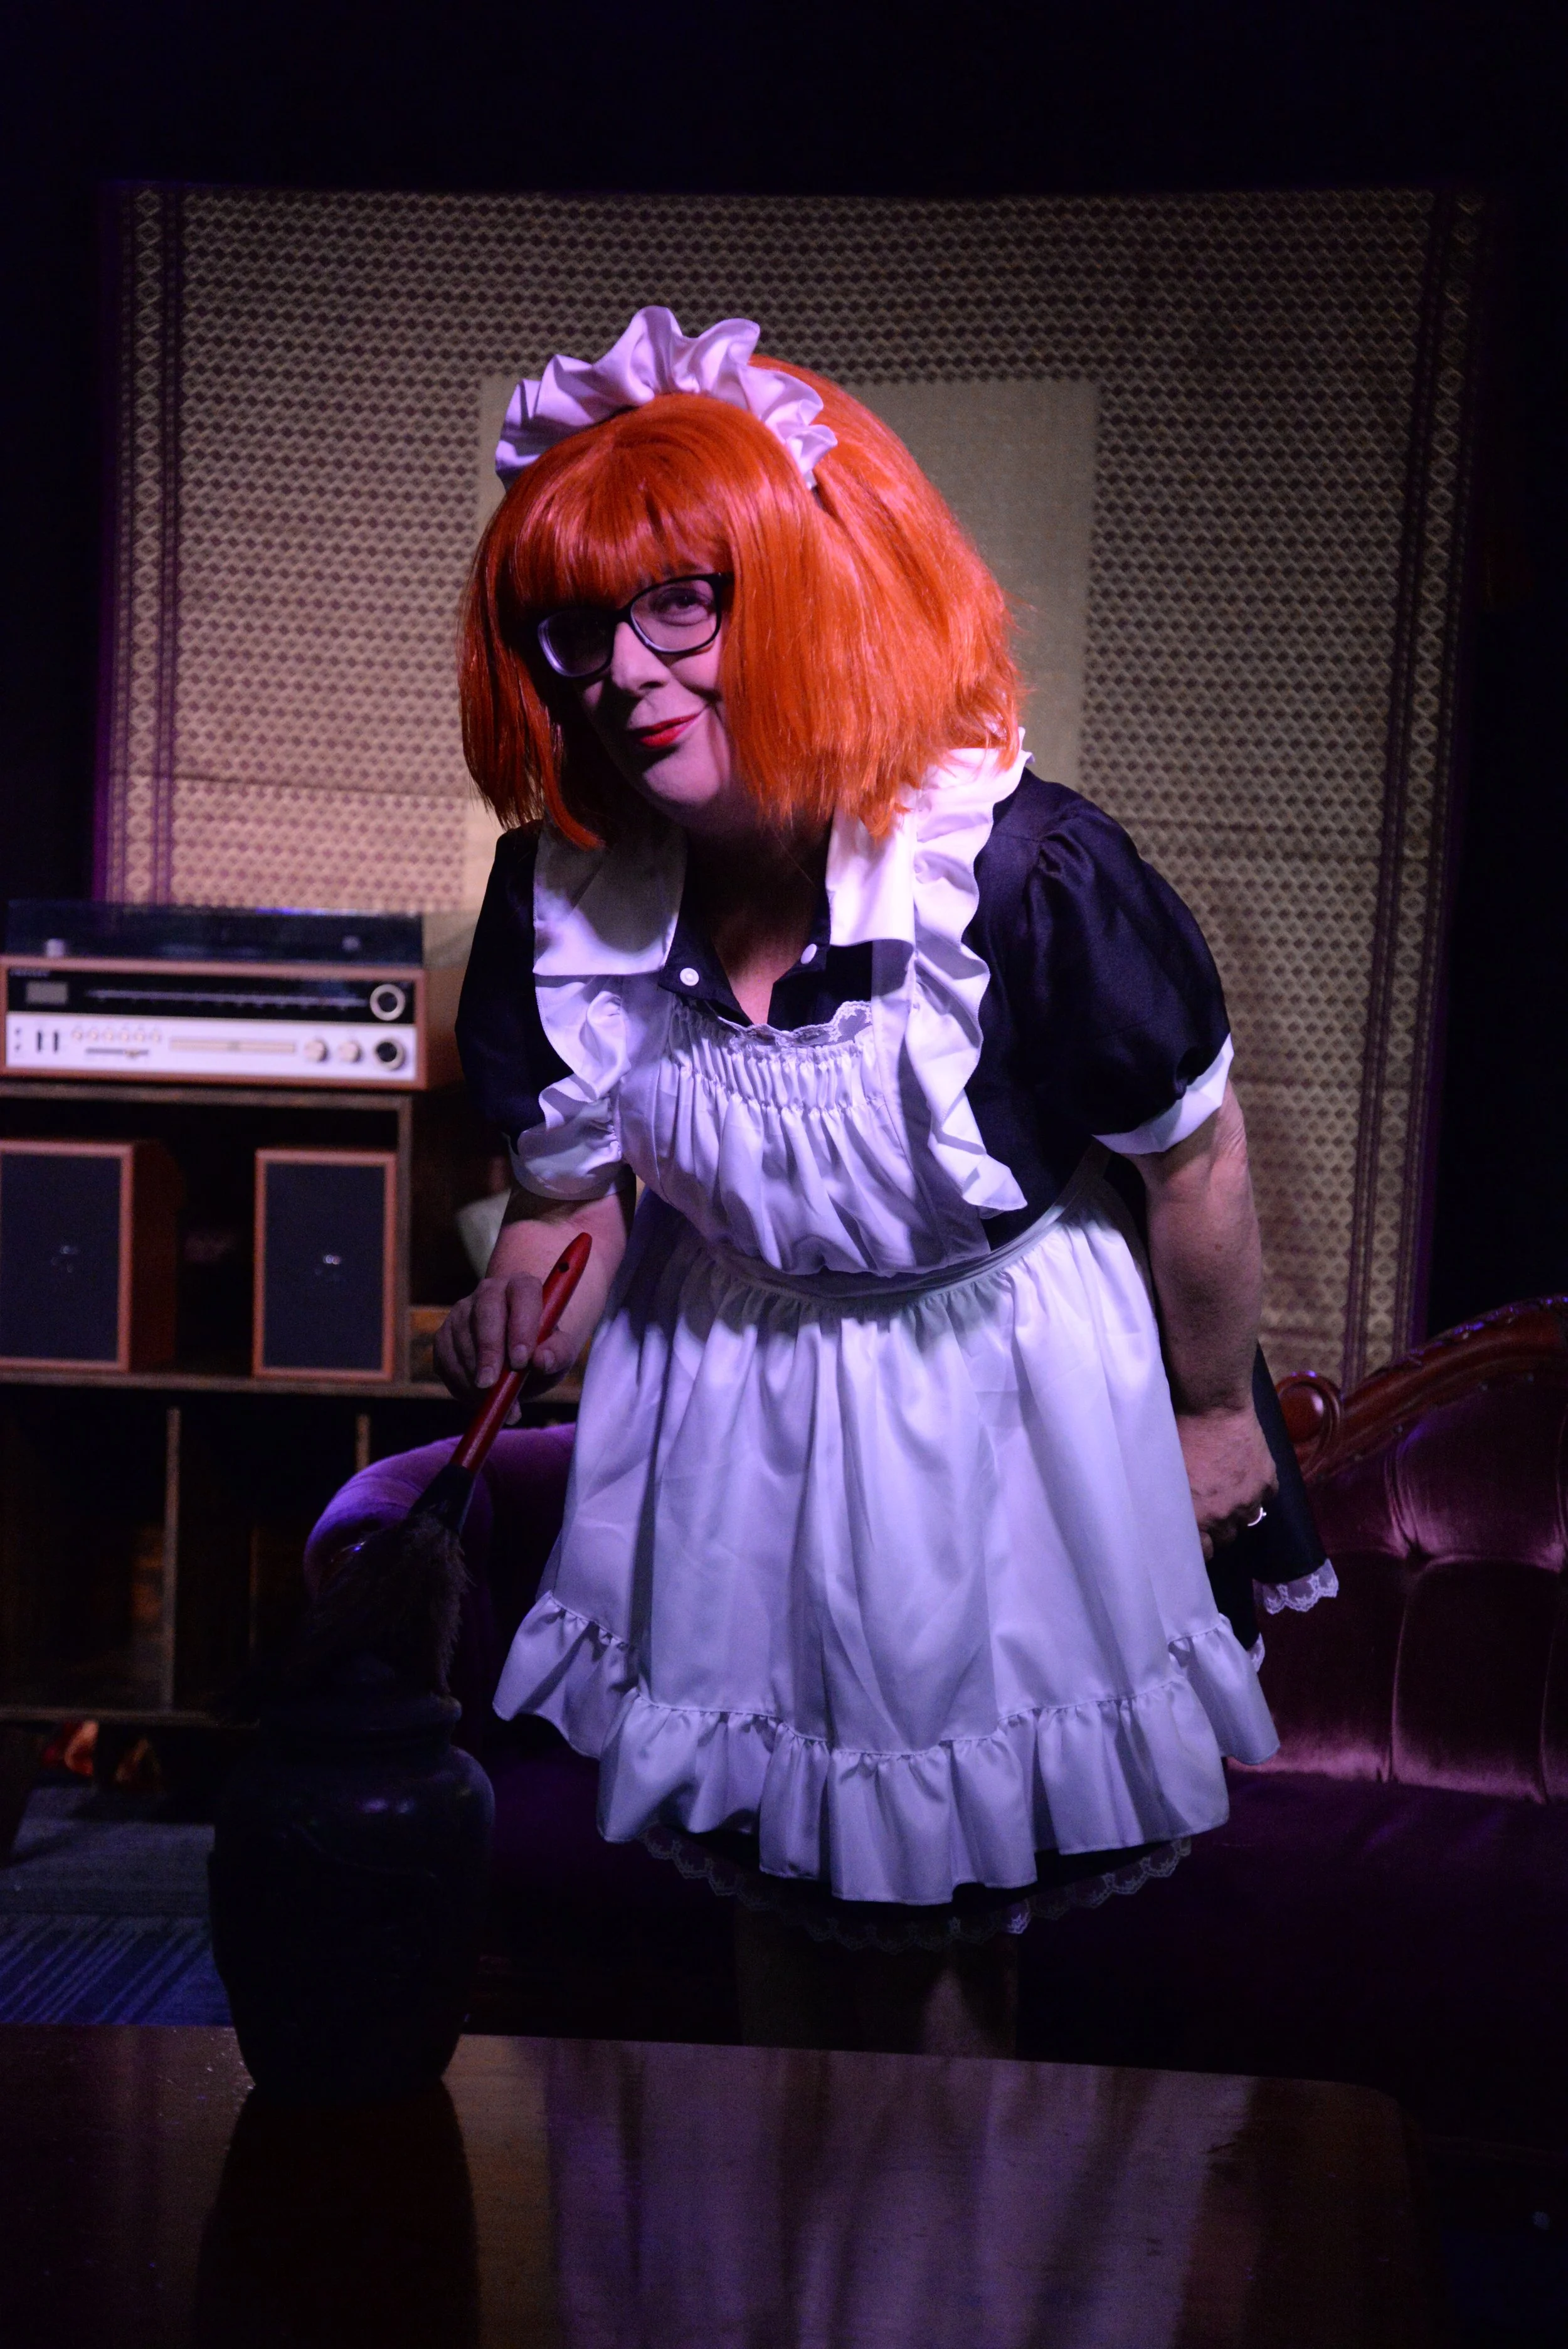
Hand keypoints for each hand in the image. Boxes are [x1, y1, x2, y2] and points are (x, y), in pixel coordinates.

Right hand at [433, 1271, 570, 1408]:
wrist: (519, 1359)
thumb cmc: (542, 1350)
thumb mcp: (560, 1354)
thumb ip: (558, 1354)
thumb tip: (542, 1359)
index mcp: (523, 1287)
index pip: (523, 1293)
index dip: (521, 1325)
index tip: (522, 1360)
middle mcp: (490, 1291)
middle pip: (486, 1312)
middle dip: (488, 1350)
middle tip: (491, 1383)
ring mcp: (463, 1311)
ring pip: (462, 1337)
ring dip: (473, 1373)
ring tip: (493, 1400)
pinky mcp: (445, 1334)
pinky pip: (445, 1358)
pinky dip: (459, 1382)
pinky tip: (477, 1397)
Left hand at [1175, 1402, 1276, 1560]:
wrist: (1210, 1405)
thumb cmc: (1176, 1435)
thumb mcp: (1162, 1473)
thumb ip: (1169, 1502)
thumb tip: (1164, 1518)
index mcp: (1195, 1516)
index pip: (1203, 1552)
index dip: (1199, 1547)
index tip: (1196, 1539)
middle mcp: (1224, 1515)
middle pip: (1226, 1537)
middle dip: (1217, 1527)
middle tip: (1210, 1510)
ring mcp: (1249, 1498)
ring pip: (1248, 1519)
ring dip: (1239, 1510)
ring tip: (1228, 1493)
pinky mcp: (1267, 1479)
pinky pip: (1267, 1497)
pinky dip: (1258, 1490)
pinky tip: (1246, 1478)